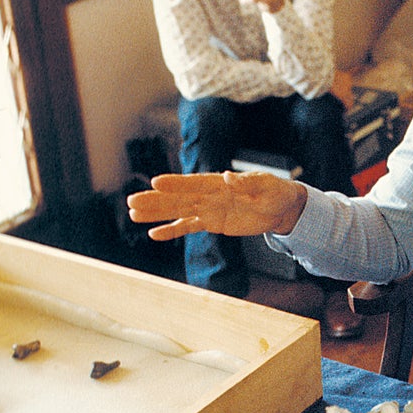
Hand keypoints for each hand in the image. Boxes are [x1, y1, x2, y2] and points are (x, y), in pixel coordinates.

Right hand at [127, 171, 306, 241]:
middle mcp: (209, 195)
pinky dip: (172, 231)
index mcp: (220, 183)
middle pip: (178, 198)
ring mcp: (209, 209)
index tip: (155, 182)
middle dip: (155, 201)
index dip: (175, 183)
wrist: (282, 208)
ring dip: (156, 214)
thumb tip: (229, 178)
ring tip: (133, 214)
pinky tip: (154, 234)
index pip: (194, 183)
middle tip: (131, 201)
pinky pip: (189, 227)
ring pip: (178, 212)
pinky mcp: (213, 223)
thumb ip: (247, 184)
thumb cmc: (276, 192)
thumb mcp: (267, 187)